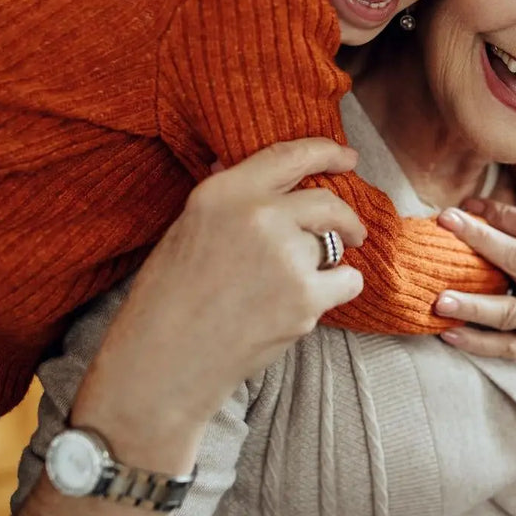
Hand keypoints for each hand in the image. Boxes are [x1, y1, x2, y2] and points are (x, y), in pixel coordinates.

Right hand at [73, 138, 365, 464]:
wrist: (163, 363)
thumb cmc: (166, 298)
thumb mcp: (186, 229)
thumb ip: (226, 199)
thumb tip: (246, 167)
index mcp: (224, 193)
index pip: (289, 155)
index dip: (326, 152)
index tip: (348, 157)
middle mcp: (259, 216)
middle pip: (327, 202)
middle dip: (346, 217)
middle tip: (353, 230)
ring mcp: (286, 257)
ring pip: (334, 246)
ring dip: (325, 262)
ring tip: (289, 287)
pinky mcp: (305, 299)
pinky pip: (347, 281)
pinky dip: (336, 291)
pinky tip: (307, 304)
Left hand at [434, 152, 515, 413]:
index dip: (500, 212)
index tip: (469, 202)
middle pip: (514, 258)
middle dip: (477, 238)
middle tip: (444, 220)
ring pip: (506, 311)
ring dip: (471, 304)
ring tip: (438, 297)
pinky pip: (508, 349)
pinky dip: (478, 344)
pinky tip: (449, 334)